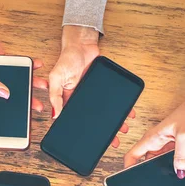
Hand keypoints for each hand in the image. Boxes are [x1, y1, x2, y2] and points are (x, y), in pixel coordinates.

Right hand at [0, 22, 47, 110]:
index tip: (21, 114)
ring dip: (29, 82)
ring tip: (41, 85)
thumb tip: (4, 93)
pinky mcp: (5, 60)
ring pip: (16, 80)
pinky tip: (36, 66)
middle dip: (24, 99)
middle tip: (36, 105)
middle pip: (9, 94)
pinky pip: (19, 65)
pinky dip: (28, 65)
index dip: (6, 110)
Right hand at [49, 26, 133, 146]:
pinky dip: (122, 106)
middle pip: (94, 119)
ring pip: (106, 112)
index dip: (83, 131)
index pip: (76, 120)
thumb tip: (55, 115)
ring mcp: (95, 94)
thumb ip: (55, 97)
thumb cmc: (66, 59)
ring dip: (115, 121)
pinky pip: (114, 99)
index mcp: (68, 100)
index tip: (91, 142)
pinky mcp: (104, 87)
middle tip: (114, 141)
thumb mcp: (56, 78)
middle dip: (104, 130)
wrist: (82, 44)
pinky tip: (128, 113)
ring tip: (123, 129)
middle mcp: (82, 100)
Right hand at [124, 74, 184, 176]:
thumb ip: (181, 155)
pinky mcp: (172, 144)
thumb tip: (179, 171)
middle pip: (143, 161)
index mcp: (151, 137)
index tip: (130, 178)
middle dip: (147, 172)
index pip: (132, 155)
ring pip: (157, 161)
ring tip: (170, 173)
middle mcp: (155, 141)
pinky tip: (179, 167)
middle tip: (155, 181)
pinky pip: (168, 158)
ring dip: (162, 168)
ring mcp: (163, 143)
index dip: (128, 167)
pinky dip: (172, 164)